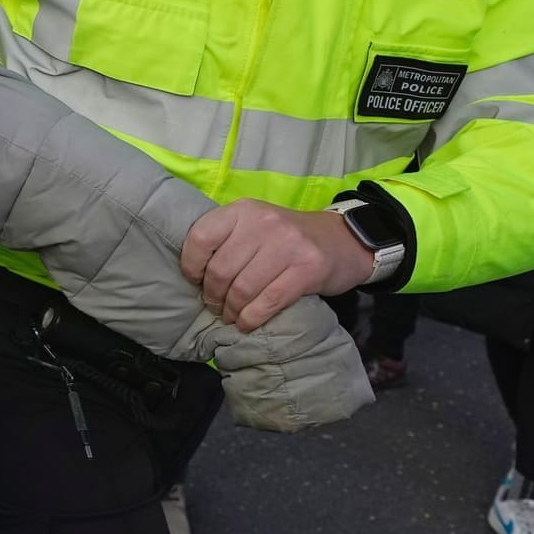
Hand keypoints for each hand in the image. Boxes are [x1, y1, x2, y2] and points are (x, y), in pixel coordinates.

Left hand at [180, 199, 374, 331]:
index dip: (191, 265)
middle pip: (221, 269)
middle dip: (212, 295)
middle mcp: (263, 223)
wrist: (342, 240)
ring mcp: (288, 245)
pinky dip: (252, 318)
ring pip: (243, 289)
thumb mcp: (255, 225)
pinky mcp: (308, 269)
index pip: (201, 237)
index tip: (194, 281)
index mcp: (243, 210)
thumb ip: (228, 239)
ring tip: (229, 316)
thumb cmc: (287, 237)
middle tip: (214, 306)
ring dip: (231, 310)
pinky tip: (246, 324)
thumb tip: (193, 274)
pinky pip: (268, 301)